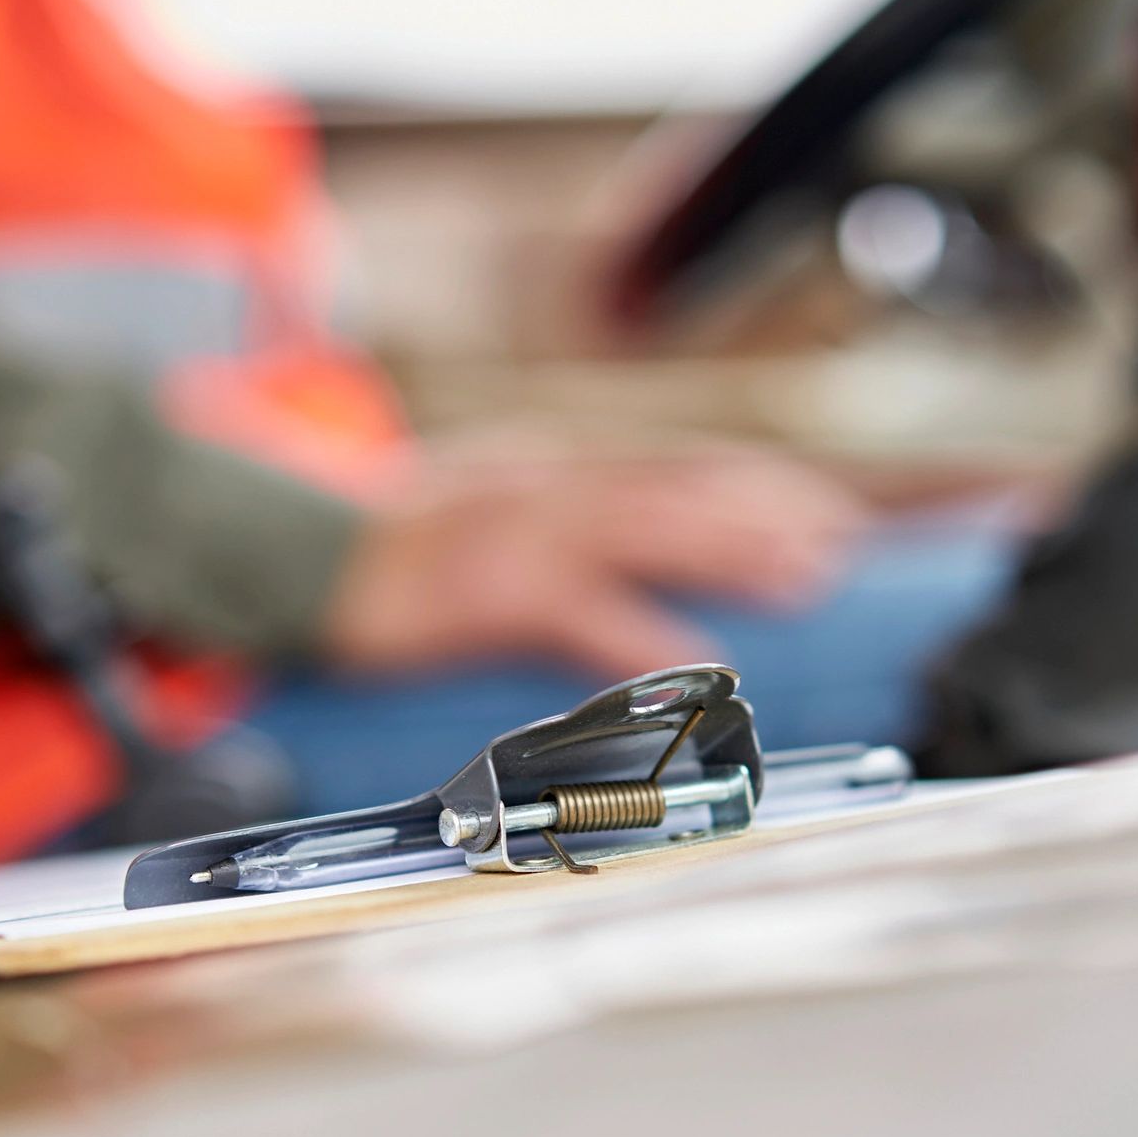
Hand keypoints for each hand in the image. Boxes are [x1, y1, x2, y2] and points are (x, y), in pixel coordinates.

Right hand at [319, 443, 866, 678]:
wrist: (297, 552)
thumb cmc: (400, 544)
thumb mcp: (494, 503)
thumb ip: (568, 514)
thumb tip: (648, 538)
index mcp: (554, 467)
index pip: (676, 466)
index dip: (757, 483)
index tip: (824, 506)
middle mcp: (548, 485)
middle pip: (677, 490)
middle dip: (765, 513)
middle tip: (840, 544)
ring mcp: (518, 534)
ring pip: (646, 532)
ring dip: (730, 551)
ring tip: (801, 575)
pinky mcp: (487, 594)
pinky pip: (581, 618)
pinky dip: (644, 641)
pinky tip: (697, 670)